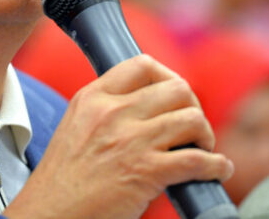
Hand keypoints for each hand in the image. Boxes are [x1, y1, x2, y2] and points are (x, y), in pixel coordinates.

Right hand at [5, 55, 233, 218]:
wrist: (51, 212)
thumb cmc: (64, 177)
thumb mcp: (77, 125)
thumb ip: (106, 110)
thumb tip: (147, 107)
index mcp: (93, 97)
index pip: (143, 65)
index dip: (168, 77)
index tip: (174, 97)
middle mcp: (113, 112)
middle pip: (176, 88)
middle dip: (193, 107)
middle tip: (190, 128)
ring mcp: (130, 140)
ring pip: (192, 119)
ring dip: (206, 135)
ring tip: (202, 149)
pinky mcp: (146, 171)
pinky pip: (197, 160)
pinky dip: (216, 166)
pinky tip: (218, 170)